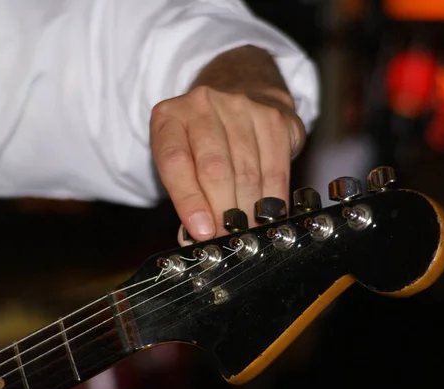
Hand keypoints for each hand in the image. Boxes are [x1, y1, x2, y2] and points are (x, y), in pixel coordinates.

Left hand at [150, 85, 305, 243]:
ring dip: (249, 210)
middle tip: (228, 239)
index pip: (174, 161)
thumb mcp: (182, 158)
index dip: (188, 201)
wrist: (242, 93)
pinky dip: (273, 199)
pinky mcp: (273, 118)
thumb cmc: (204, 139)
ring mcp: (240, 106)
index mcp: (169, 116)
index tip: (201, 232)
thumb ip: (184, 192)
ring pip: (247, 172)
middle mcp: (202, 104)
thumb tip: (194, 236)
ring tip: (248, 232)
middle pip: (214, 168)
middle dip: (223, 212)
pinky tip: (269, 215)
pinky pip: (275, 169)